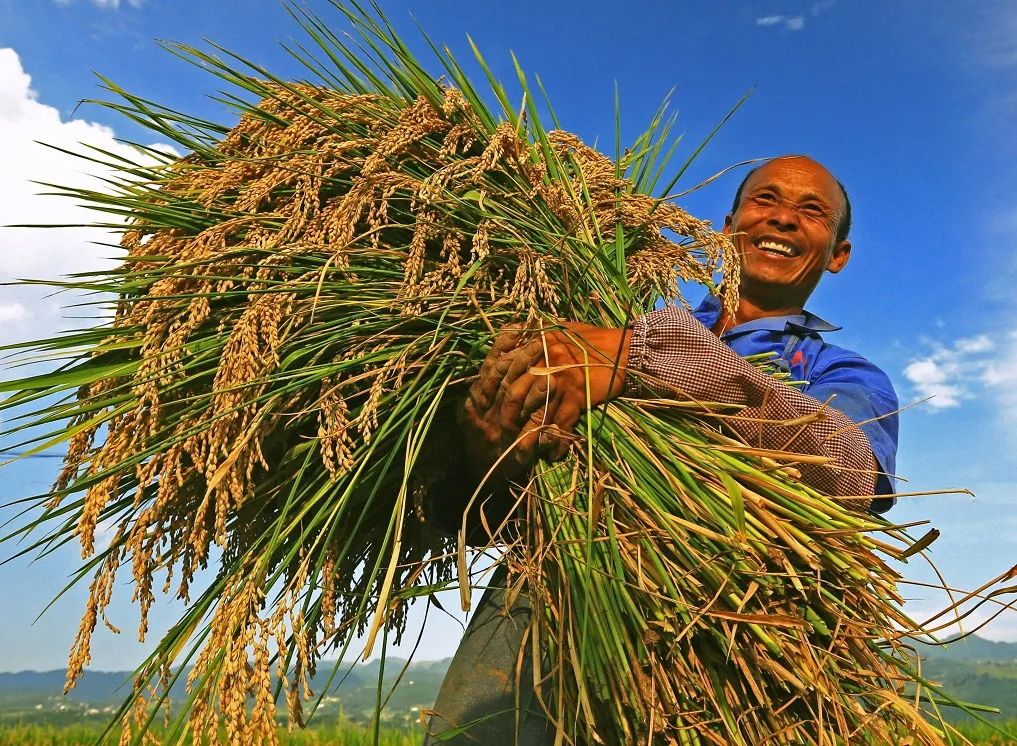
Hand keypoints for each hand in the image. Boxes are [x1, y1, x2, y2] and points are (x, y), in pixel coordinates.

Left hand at [459, 323, 630, 483]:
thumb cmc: (594, 338)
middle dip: (507, 417)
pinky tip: (554, 455)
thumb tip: (517, 332)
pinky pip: (562, 423)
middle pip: (516, 393)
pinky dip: (558, 442)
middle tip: (500, 434)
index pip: (506, 367)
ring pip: (536, 413)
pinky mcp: (576, 396)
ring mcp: (559, 381)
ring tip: (520, 453)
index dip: (493, 388)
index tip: (486, 405)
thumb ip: (539, 333)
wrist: (625, 350)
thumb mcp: (563, 328)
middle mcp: (544, 362)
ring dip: (529, 436)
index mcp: (537, 344)